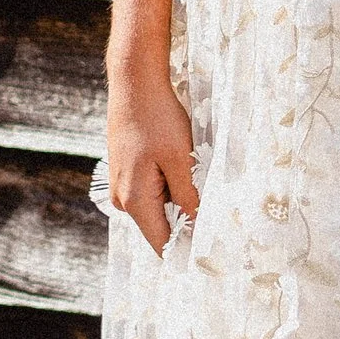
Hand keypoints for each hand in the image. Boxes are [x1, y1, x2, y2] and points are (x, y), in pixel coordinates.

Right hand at [106, 57, 196, 255]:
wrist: (134, 83)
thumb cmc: (157, 118)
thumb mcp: (180, 158)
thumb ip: (187, 196)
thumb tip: (197, 227)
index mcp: (135, 200)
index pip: (161, 243)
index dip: (186, 251)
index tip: (212, 255)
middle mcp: (123, 199)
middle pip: (161, 227)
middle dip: (187, 222)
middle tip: (217, 211)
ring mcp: (122, 186)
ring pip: (158, 207)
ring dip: (180, 199)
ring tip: (196, 177)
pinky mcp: (126, 173)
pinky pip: (152, 191)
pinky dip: (170, 185)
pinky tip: (182, 166)